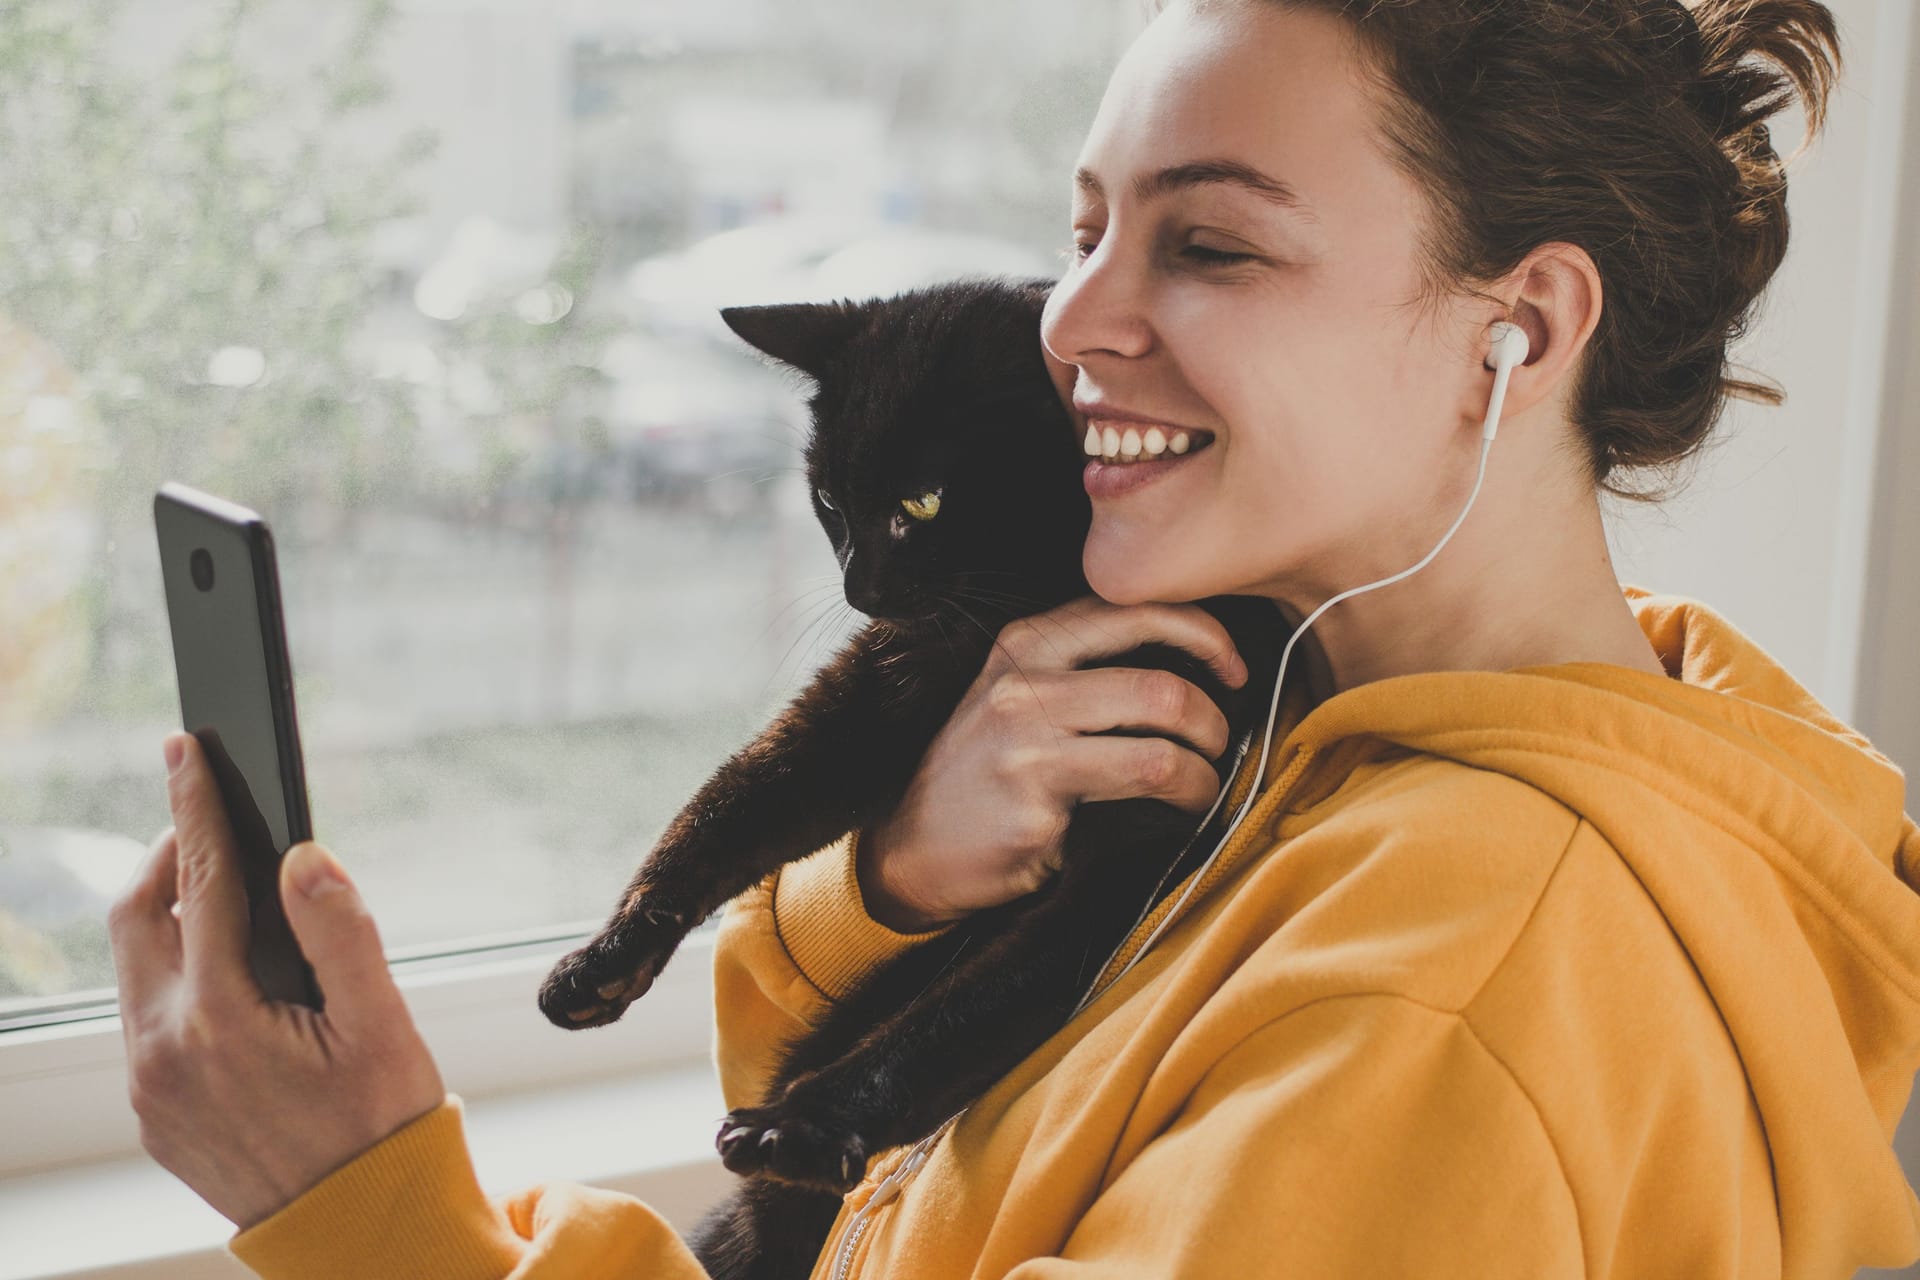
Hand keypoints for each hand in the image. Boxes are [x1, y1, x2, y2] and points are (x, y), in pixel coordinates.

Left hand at [107, 731, 445, 1229]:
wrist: (359, 1230)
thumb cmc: (383, 1127)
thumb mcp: (382, 1025)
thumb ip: (340, 933)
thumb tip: (303, 857)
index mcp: (221, 1018)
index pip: (200, 883)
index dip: (195, 808)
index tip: (185, 750)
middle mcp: (164, 1051)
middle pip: (136, 917)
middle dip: (164, 857)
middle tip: (205, 823)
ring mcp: (149, 1087)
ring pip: (134, 970)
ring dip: (166, 919)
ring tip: (219, 894)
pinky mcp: (153, 1114)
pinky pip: (143, 1021)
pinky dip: (173, 977)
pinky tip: (223, 977)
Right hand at [856, 595, 1247, 930]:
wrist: (914, 850)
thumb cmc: (984, 772)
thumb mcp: (1019, 695)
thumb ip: (1085, 665)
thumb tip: (1192, 656)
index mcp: (1026, 643)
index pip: (1134, 611)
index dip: (1203, 634)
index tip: (1231, 667)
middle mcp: (1024, 683)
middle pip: (1160, 685)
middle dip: (1212, 718)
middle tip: (1219, 741)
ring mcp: (1027, 744)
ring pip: (1160, 745)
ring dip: (1204, 769)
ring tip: (1203, 783)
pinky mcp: (1037, 803)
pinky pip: (1142, 792)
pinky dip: (1183, 801)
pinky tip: (1178, 811)